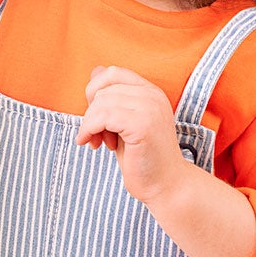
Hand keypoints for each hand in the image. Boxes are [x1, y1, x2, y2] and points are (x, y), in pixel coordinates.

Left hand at [77, 65, 187, 208]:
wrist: (166, 185)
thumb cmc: (142, 157)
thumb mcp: (123, 123)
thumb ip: (112, 99)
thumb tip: (94, 71)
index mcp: (150, 92)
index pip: (112, 73)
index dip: (95, 92)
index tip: (95, 117)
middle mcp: (152, 95)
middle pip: (103, 88)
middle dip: (91, 113)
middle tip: (97, 135)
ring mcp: (150, 108)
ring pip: (100, 103)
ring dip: (90, 125)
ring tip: (100, 142)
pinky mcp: (143, 125)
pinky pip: (103, 117)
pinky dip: (90, 131)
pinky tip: (95, 145)